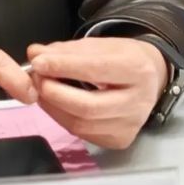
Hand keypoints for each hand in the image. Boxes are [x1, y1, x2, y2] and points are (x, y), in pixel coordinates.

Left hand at [27, 37, 168, 149]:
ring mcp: (131, 125)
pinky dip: (61, 118)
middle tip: (34, 78)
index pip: (95, 70)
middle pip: (88, 105)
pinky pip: (83, 134)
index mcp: (136, 68)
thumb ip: (64, 50)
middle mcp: (139, 101)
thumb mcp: (96, 44)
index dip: (63, 66)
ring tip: (39, 89)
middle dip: (54, 92)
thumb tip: (35, 54)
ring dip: (53, 106)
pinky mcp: (120, 140)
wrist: (149, 78)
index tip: (37, 62)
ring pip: (82, 124)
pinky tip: (53, 103)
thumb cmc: (119, 58)